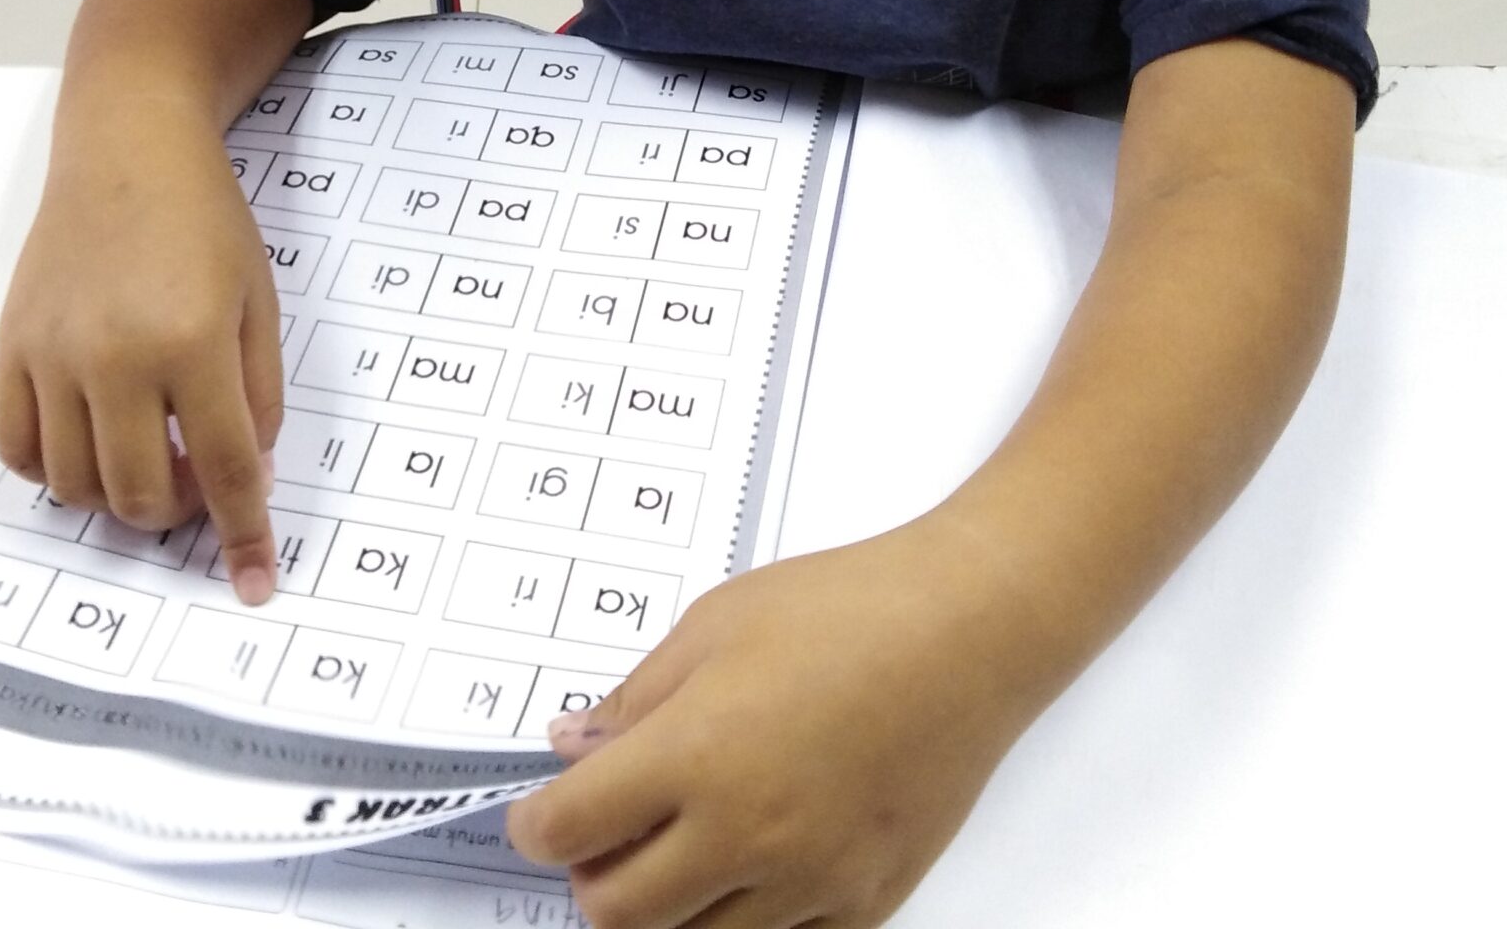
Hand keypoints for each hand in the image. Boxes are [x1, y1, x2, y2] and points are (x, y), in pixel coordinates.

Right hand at [0, 113, 285, 602]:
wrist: (127, 150)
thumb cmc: (204, 220)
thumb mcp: (259, 301)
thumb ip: (259, 395)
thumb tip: (248, 477)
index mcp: (194, 342)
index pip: (226, 469)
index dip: (244, 533)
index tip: (254, 580)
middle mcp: (117, 357)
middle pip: (140, 494)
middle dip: (177, 512)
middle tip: (197, 480)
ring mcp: (55, 355)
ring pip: (75, 486)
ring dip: (116, 496)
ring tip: (146, 458)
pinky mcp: (12, 348)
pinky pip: (19, 449)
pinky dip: (53, 472)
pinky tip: (88, 447)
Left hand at [506, 520, 1038, 927]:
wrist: (970, 630)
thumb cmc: (849, 609)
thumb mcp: (713, 626)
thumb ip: (635, 699)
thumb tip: (574, 746)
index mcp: (697, 755)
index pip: (570, 831)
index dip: (536, 826)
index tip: (538, 815)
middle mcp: (748, 834)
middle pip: (618, 913)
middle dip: (591, 880)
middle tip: (601, 838)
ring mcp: (811, 880)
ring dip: (665, 909)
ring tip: (676, 849)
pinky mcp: (865, 901)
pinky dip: (745, 921)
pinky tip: (748, 867)